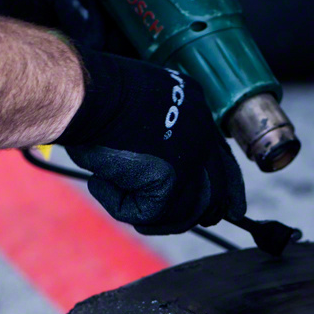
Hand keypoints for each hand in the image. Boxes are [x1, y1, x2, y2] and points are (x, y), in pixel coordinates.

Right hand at [58, 51, 245, 234]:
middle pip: (213, 192)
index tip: (231, 210)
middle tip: (172, 220)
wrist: (82, 94)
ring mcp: (189, 158)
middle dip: (196, 213)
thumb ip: (160, 143)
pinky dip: (118, 204)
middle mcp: (201, 132)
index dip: (228, 188)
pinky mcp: (169, 182)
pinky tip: (101, 182)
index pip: (222, 159)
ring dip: (146, 209)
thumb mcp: (140, 116)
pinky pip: (147, 215)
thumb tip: (162, 182)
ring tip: (114, 187)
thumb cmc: (94, 98)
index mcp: (196, 108)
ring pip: (181, 211)